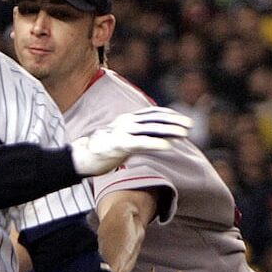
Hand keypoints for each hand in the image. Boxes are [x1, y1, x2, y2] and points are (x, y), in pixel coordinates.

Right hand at [70, 107, 191, 177]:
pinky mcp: (119, 144)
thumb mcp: (121, 139)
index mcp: (127, 120)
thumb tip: (154, 139)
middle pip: (154, 119)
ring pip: (150, 128)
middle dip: (174, 121)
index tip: (182, 120)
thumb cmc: (102, 150)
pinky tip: (168, 145)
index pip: (152, 114)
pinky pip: (141, 142)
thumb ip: (136, 136)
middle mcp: (126, 122)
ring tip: (184, 133)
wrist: (82, 157)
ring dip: (169, 130)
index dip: (169, 115)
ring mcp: (122, 132)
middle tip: (189, 125)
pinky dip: (156, 143)